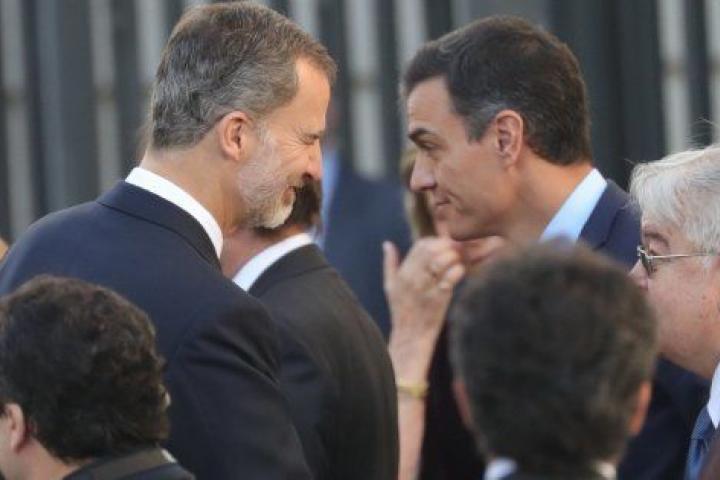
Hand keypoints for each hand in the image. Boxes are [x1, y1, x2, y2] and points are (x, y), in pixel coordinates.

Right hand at [383, 237, 464, 380]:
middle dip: (447, 246)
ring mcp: (426, 288)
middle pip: (431, 249)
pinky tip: (460, 273)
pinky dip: (458, 271)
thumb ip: (389, 263)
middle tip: (456, 251)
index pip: (420, 246)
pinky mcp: (439, 299)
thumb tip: (387, 244)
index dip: (436, 242)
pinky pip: (451, 277)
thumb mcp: (390, 286)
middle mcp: (413, 278)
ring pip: (442, 260)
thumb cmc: (401, 311)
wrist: (410, 337)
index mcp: (403, 273)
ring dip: (454, 257)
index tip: (445, 247)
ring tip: (458, 261)